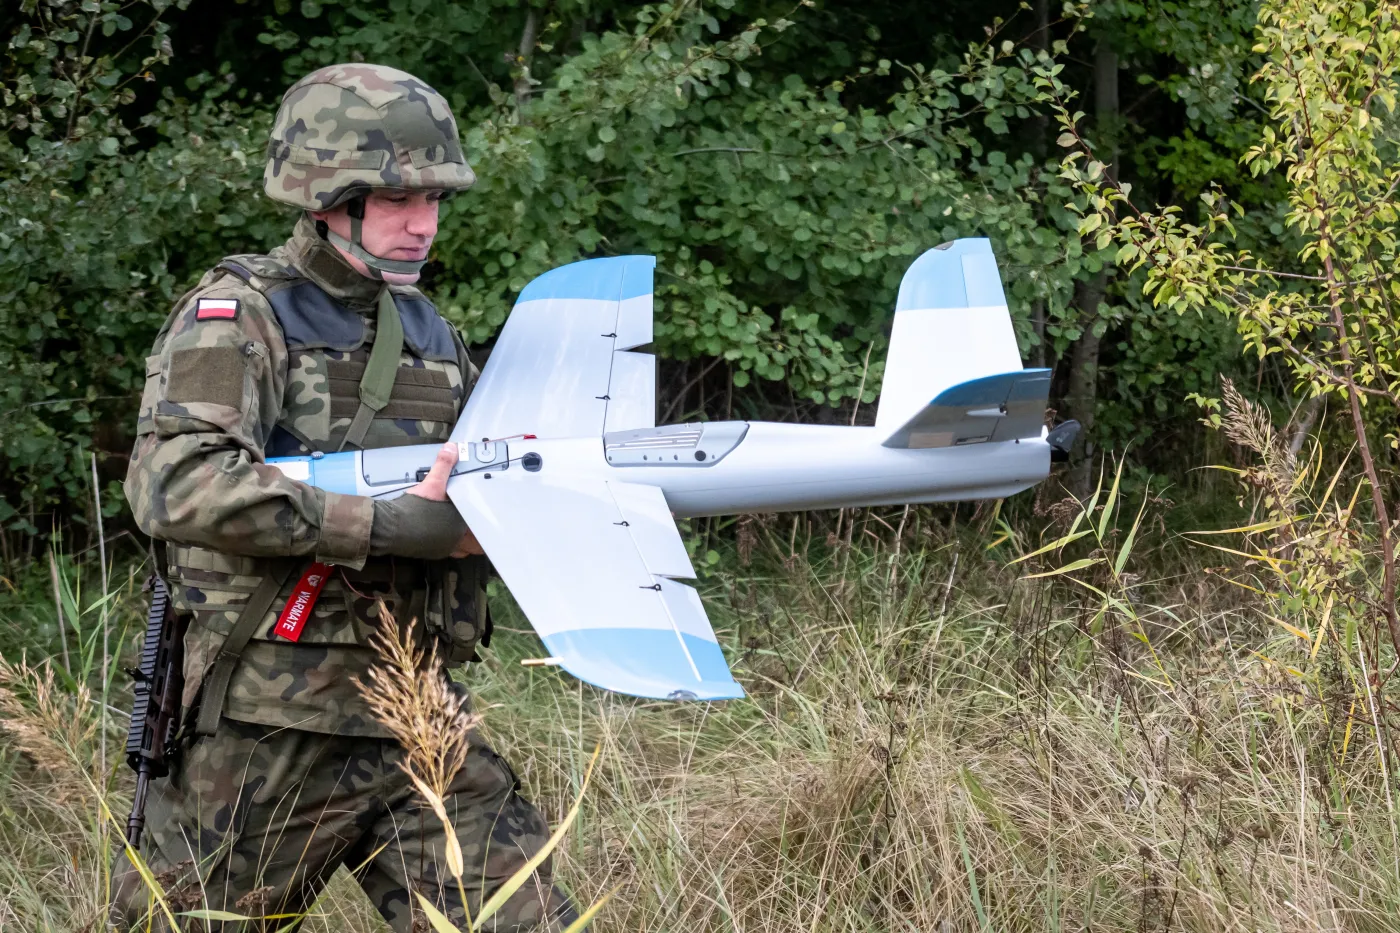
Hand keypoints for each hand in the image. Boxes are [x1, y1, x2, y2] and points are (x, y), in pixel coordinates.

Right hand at [405, 442, 482, 556]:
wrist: (391, 527)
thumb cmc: (414, 510)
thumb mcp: (432, 482)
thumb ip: (444, 465)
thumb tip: (451, 449)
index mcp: (461, 525)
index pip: (481, 531)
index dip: (486, 527)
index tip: (488, 522)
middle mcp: (454, 541)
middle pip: (474, 546)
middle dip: (475, 538)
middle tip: (474, 529)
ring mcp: (441, 549)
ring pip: (459, 550)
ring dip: (460, 542)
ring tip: (458, 531)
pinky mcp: (428, 552)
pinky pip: (443, 551)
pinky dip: (443, 543)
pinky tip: (437, 534)